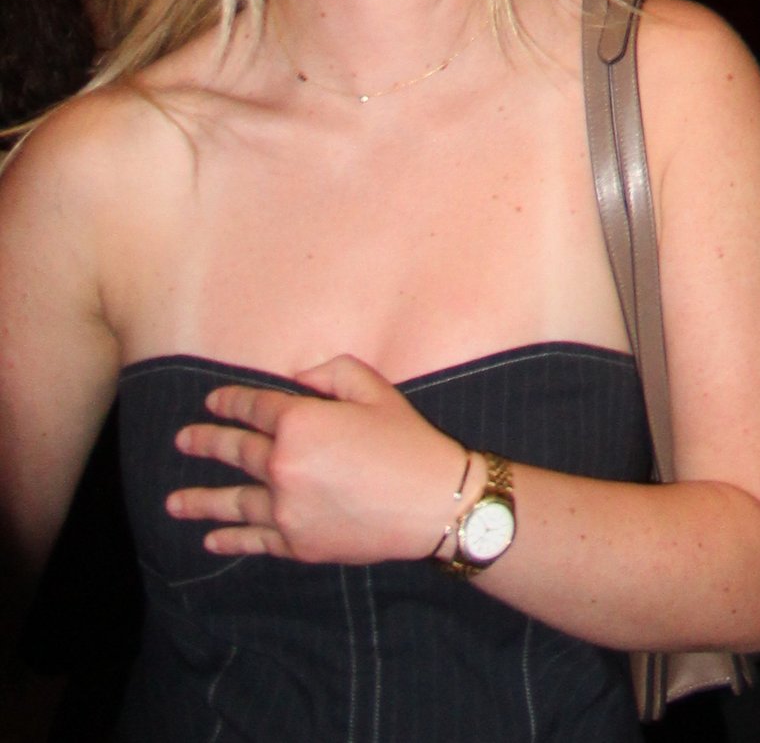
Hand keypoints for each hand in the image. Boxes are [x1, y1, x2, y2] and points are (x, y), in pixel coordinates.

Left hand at [168, 358, 469, 563]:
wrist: (429, 503)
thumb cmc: (405, 439)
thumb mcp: (374, 389)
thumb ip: (330, 373)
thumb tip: (296, 380)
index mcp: (300, 423)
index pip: (254, 408)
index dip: (230, 402)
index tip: (211, 402)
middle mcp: (282, 467)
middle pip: (236, 452)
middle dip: (205, 443)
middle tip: (182, 441)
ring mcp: (285, 510)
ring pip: (232, 502)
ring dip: (200, 500)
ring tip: (172, 503)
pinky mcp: (295, 543)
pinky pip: (252, 540)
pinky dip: (228, 539)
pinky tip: (210, 539)